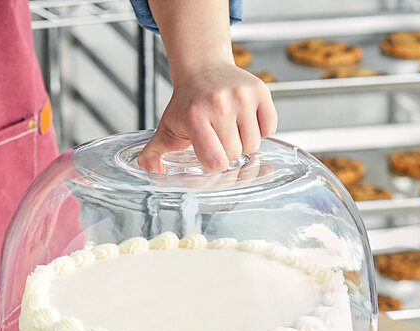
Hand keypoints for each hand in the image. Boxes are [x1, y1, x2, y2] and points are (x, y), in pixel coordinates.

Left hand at [138, 64, 276, 173]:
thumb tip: (150, 172)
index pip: (216, 161)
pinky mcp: (260, 91)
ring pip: (254, 144)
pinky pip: (269, 129)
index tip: (208, 155)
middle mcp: (220, 104)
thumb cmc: (187, 104)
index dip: (214, 164)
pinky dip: (261, 130)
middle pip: (235, 154)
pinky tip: (245, 121)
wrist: (203, 68)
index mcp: (195, 116)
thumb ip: (153, 155)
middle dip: (228, 152)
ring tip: (231, 128)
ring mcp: (242, 96)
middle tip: (218, 137)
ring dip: (244, 143)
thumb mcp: (166, 128)